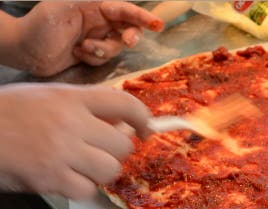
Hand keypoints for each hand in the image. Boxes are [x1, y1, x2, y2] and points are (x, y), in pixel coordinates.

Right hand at [0, 84, 150, 199]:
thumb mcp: (46, 97)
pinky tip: (63, 179)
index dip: (143, 119)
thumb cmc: (7, 113)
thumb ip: (83, 108)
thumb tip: (122, 125)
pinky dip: (80, 189)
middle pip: (123, 145)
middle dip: (114, 152)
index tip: (145, 130)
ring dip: (99, 173)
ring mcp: (61, 152)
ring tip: (79, 167)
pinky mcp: (50, 178)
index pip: (125, 104)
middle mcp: (71, 122)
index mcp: (71, 98)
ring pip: (109, 170)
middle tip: (97, 152)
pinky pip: (87, 191)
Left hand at [12, 2, 163, 76]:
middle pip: (127, 28)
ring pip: (116, 47)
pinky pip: (104, 58)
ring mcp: (95, 37)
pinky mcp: (91, 53)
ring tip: (82, 49)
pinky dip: (94, 58)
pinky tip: (77, 54)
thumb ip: (87, 5)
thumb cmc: (38, 26)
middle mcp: (97, 20)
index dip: (142, 17)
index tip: (157, 24)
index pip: (123, 10)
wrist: (24, 51)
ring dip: (103, 50)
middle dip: (131, 36)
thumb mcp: (61, 9)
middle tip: (129, 43)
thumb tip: (111, 3)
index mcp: (92, 5)